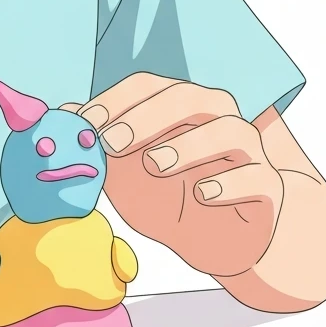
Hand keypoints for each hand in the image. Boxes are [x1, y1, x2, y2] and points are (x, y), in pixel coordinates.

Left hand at [61, 74, 283, 277]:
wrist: (217, 239)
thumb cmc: (168, 197)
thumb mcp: (124, 175)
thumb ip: (96, 146)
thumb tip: (58, 114)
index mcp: (179, 105)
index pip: (147, 87)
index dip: (115, 101)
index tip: (85, 124)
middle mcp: (216, 117)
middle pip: (188, 98)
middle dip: (147, 117)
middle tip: (113, 142)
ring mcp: (247, 151)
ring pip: (231, 130)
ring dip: (189, 144)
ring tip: (155, 165)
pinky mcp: (267, 187)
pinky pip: (258, 176)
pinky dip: (229, 182)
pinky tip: (203, 194)